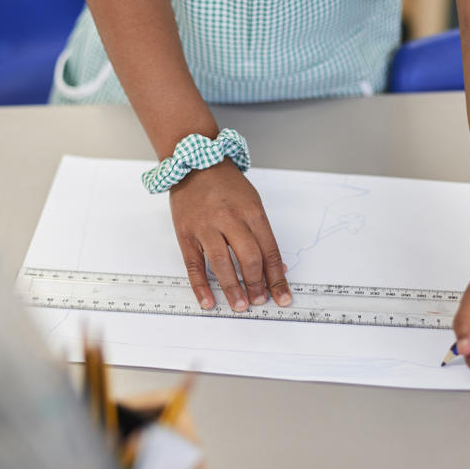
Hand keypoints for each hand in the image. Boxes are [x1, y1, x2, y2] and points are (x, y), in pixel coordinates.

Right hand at [169, 160, 292, 311]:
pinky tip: (208, 301)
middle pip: (249, 257)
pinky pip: (194, 264)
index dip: (277, 276)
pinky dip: (201, 286)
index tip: (283, 296)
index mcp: (252, 212)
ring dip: (233, 288)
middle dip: (257, 284)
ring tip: (240, 305)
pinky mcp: (186, 234)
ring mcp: (206, 227)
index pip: (269, 250)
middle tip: (260, 301)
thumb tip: (276, 268)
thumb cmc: (225, 185)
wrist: (193, 163)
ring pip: (222, 263)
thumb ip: (263, 235)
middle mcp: (230, 219)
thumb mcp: (252, 203)